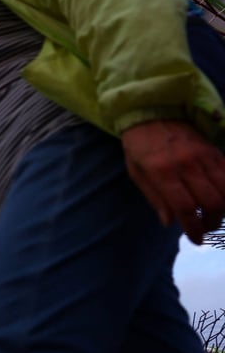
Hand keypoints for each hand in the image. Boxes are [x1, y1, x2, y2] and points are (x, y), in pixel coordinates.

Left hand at [121, 119, 224, 243]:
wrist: (152, 112)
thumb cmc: (139, 146)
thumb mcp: (136, 173)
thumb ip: (154, 198)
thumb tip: (170, 222)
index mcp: (161, 171)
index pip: (184, 207)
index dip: (193, 227)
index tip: (196, 239)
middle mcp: (186, 164)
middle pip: (212, 201)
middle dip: (212, 222)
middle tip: (204, 228)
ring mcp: (203, 156)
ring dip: (224, 209)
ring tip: (213, 216)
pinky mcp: (214, 150)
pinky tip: (221, 199)